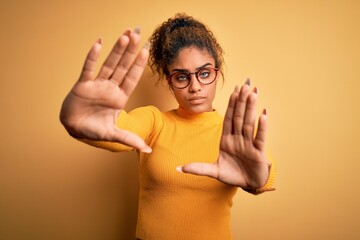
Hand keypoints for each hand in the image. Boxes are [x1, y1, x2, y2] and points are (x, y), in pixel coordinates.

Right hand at [60, 28, 151, 152]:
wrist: (73, 128)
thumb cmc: (93, 130)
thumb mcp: (113, 134)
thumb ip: (130, 139)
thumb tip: (148, 149)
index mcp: (119, 98)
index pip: (132, 78)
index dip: (139, 65)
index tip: (146, 51)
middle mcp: (110, 88)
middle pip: (123, 67)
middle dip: (131, 52)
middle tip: (139, 34)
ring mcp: (97, 85)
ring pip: (109, 64)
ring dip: (117, 51)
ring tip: (125, 35)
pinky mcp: (82, 85)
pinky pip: (88, 69)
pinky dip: (92, 57)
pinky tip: (99, 43)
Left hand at [179, 80, 270, 188]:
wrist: (249, 185)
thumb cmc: (233, 175)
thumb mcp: (213, 171)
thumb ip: (198, 168)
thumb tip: (178, 169)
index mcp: (227, 140)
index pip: (228, 119)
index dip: (231, 105)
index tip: (233, 91)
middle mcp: (239, 139)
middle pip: (239, 117)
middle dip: (241, 101)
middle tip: (245, 84)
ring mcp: (249, 145)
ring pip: (248, 123)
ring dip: (250, 108)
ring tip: (253, 92)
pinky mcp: (259, 153)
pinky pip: (259, 137)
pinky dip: (261, 127)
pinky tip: (263, 114)